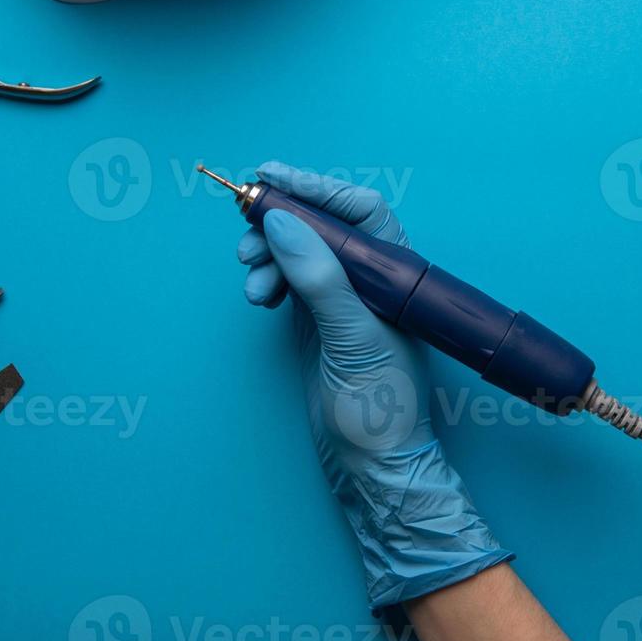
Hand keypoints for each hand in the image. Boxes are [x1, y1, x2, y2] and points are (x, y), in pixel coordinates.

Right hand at [237, 162, 511, 608]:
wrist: (373, 466)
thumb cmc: (380, 406)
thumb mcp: (351, 337)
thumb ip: (319, 278)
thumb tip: (283, 222)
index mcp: (396, 275)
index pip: (359, 210)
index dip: (316, 186)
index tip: (269, 174)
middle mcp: (372, 281)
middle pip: (323, 227)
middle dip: (281, 223)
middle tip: (245, 233)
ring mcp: (344, 301)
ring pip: (300, 253)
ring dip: (269, 256)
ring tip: (251, 282)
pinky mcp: (320, 322)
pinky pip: (290, 281)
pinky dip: (270, 280)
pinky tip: (259, 296)